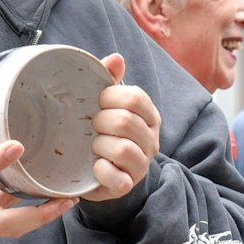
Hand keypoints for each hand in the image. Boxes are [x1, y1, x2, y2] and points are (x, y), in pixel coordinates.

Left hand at [81, 53, 160, 202]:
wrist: (101, 172)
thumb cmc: (104, 131)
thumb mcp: (106, 104)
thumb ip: (109, 79)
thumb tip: (116, 58)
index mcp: (149, 116)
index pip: (135, 98)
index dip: (110, 97)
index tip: (98, 102)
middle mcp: (151, 141)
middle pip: (125, 121)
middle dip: (100, 121)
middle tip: (92, 126)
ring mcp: (141, 165)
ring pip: (122, 148)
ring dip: (99, 145)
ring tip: (93, 145)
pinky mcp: (127, 185)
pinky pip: (116, 177)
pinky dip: (100, 170)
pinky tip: (94, 165)